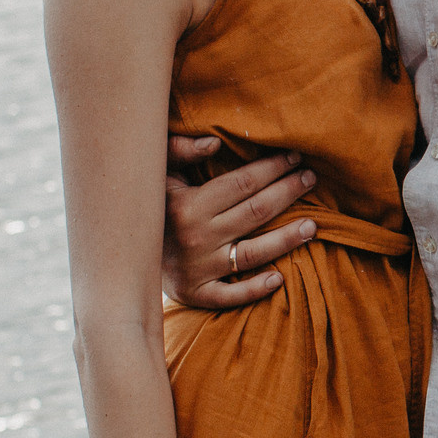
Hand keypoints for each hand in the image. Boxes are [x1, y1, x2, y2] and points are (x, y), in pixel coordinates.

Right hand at [163, 135, 316, 309]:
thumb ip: (180, 150)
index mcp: (187, 204)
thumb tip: (215, 141)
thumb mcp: (156, 172)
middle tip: (312, 179)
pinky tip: (280, 279)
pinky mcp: (198, 294)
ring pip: (253, 253)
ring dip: (287, 239)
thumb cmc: (149, 205)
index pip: (242, 183)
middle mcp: (196, 237)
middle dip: (288, 192)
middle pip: (255, 212)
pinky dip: (255, 288)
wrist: (123, 255)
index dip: (272, 168)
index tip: (295, 157)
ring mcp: (199, 268)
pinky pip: (232, 295)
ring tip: (313, 226)